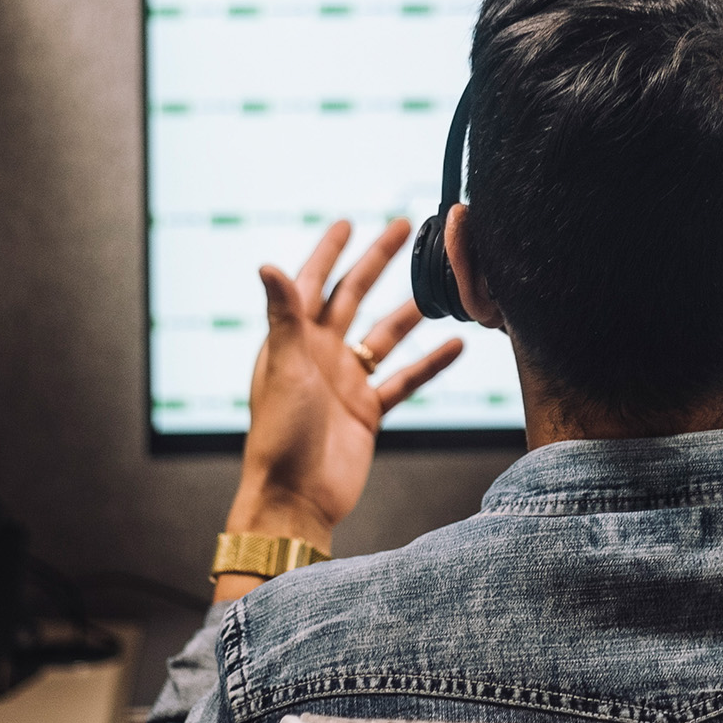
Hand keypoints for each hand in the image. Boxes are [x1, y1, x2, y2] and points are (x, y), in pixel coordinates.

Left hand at [221, 220, 462, 587]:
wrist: (297, 499)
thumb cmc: (280, 437)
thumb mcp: (284, 369)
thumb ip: (284, 317)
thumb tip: (267, 264)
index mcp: (294, 341)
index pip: (313, 283)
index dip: (329, 251)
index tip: (347, 222)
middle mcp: (320, 356)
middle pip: (354, 296)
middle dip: (377, 262)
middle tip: (405, 229)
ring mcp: (346, 382)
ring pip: (385, 335)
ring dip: (411, 311)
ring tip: (442, 286)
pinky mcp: (367, 411)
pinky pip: (404, 379)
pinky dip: (429, 363)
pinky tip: (456, 345)